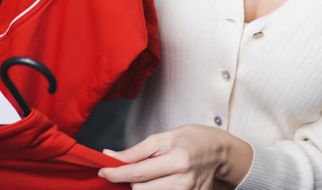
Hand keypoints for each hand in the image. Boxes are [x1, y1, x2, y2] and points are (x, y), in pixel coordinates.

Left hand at [97, 124, 251, 189]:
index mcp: (178, 160)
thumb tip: (110, 157)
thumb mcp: (164, 137)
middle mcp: (185, 181)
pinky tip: (160, 182)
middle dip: (133, 180)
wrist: (218, 151)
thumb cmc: (191, 139)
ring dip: (144, 188)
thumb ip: (136, 151)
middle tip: (138, 167)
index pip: (139, 173)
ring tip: (154, 173)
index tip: (104, 171)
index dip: (117, 174)